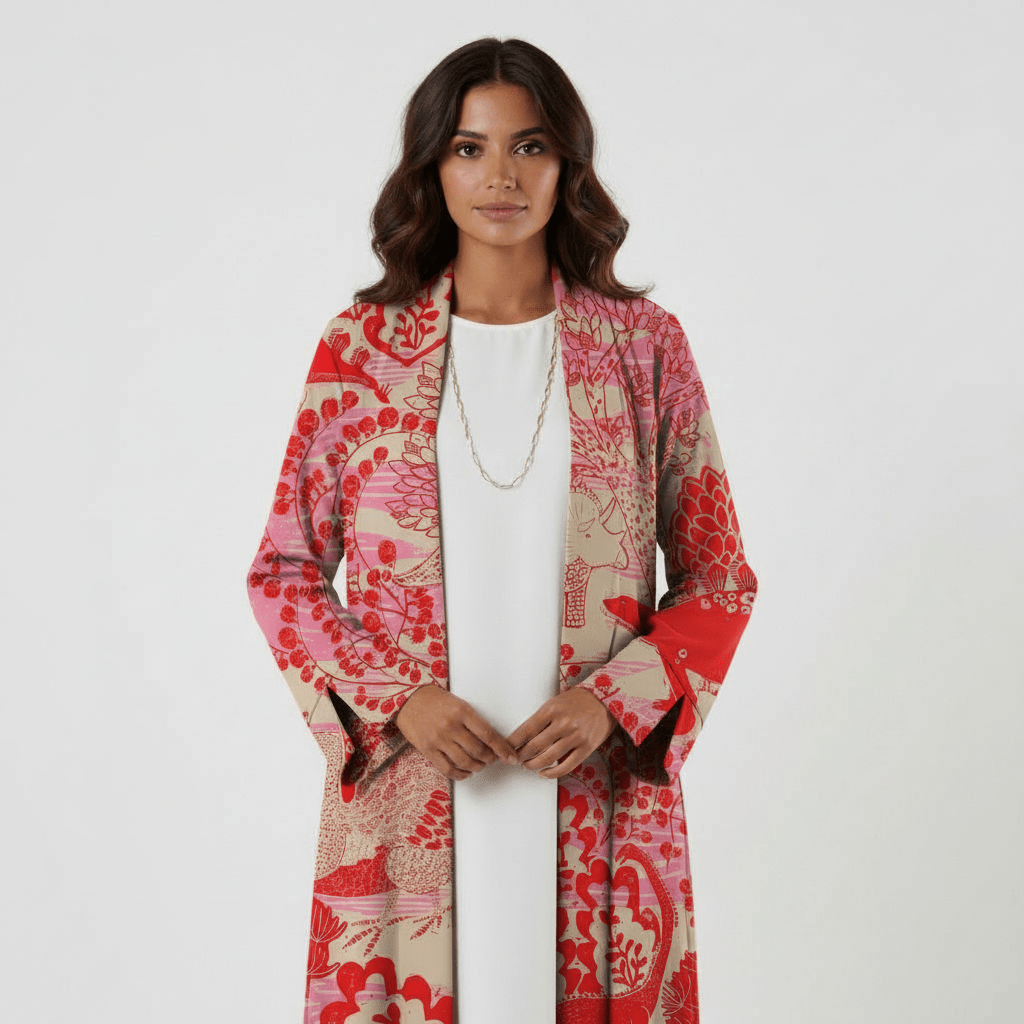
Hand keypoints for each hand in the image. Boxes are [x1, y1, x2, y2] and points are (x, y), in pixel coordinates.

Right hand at [394, 684, 520, 780]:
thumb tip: (492, 741)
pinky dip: (461, 774)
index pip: (488, 734)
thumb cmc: (437, 700)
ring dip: (478, 767)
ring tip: (481, 765)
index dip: (503, 749)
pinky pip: (448, 769)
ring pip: (465, 762)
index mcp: (462, 711)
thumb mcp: (459, 703)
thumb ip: (473, 720)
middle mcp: (451, 726)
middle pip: (479, 751)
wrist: (408, 699)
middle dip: (491, 759)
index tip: (512, 757)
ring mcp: (438, 739)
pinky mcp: (427, 750)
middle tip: (494, 759)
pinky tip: (466, 772)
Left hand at [506, 686, 616, 778]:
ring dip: (533, 765)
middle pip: (534, 746)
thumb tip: (522, 738)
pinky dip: (551, 773)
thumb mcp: (555, 702)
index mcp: (552, 709)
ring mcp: (575, 736)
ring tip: (527, 765)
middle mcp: (563, 723)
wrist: (605, 700)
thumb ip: (541, 719)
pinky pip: (566, 766)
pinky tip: (543, 773)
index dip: (512, 743)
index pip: (525, 730)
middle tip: (513, 759)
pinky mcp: (586, 748)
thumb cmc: (577, 701)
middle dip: (520, 756)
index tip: (504, 749)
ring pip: (547, 758)